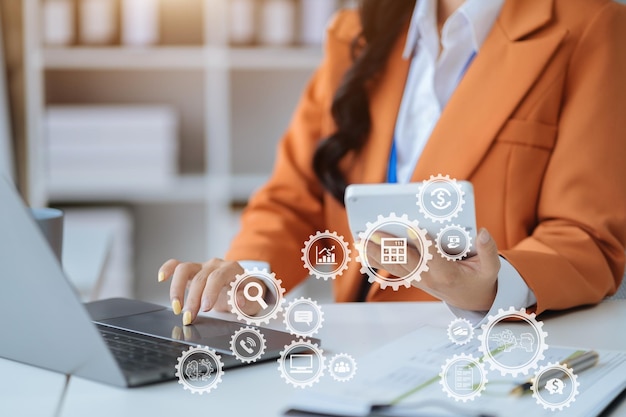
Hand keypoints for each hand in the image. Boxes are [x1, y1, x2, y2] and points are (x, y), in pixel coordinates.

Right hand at [157, 259, 266, 324]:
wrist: (244, 288)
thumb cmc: (247, 294)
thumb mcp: (253, 299)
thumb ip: (247, 300)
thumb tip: (240, 300)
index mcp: (232, 269)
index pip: (218, 276)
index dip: (210, 291)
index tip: (205, 308)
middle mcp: (215, 265)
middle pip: (200, 277)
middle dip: (193, 299)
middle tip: (189, 318)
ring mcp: (202, 267)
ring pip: (184, 269)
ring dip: (177, 289)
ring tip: (176, 308)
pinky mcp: (192, 271)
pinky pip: (177, 265)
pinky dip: (168, 269)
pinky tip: (161, 278)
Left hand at [365, 228, 499, 310]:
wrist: (471, 300)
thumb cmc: (480, 280)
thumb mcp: (491, 268)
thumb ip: (488, 251)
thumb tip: (483, 232)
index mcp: (448, 274)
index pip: (432, 256)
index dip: (421, 242)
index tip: (410, 228)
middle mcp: (429, 278)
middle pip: (406, 260)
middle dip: (390, 246)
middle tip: (374, 232)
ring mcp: (418, 278)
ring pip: (394, 264)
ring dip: (376, 252)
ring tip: (362, 238)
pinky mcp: (412, 277)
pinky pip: (391, 267)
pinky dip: (377, 257)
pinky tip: (364, 247)